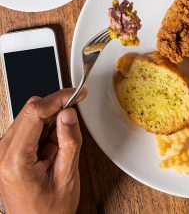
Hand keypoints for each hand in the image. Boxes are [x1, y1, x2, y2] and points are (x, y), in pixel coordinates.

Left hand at [0, 89, 86, 213]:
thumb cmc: (49, 210)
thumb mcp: (67, 176)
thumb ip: (69, 142)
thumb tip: (69, 114)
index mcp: (14, 159)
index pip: (34, 112)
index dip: (58, 98)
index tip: (75, 93)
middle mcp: (2, 152)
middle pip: (30, 110)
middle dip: (56, 111)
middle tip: (73, 122)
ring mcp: (2, 151)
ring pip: (29, 117)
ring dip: (50, 123)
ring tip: (59, 148)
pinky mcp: (7, 152)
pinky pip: (28, 128)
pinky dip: (45, 130)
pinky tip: (52, 148)